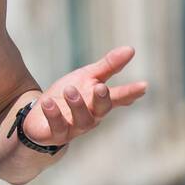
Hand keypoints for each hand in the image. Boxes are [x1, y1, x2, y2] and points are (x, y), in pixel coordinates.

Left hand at [22, 45, 147, 147]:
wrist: (40, 115)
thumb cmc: (68, 95)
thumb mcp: (87, 77)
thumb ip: (108, 66)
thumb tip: (130, 49)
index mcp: (100, 101)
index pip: (119, 96)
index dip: (131, 92)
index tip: (143, 85)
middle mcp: (91, 116)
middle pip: (102, 110)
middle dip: (103, 99)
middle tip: (100, 87)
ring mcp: (74, 127)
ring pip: (82, 120)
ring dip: (77, 105)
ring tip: (69, 90)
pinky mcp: (55, 134)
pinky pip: (57, 127)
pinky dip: (53, 114)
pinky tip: (48, 102)